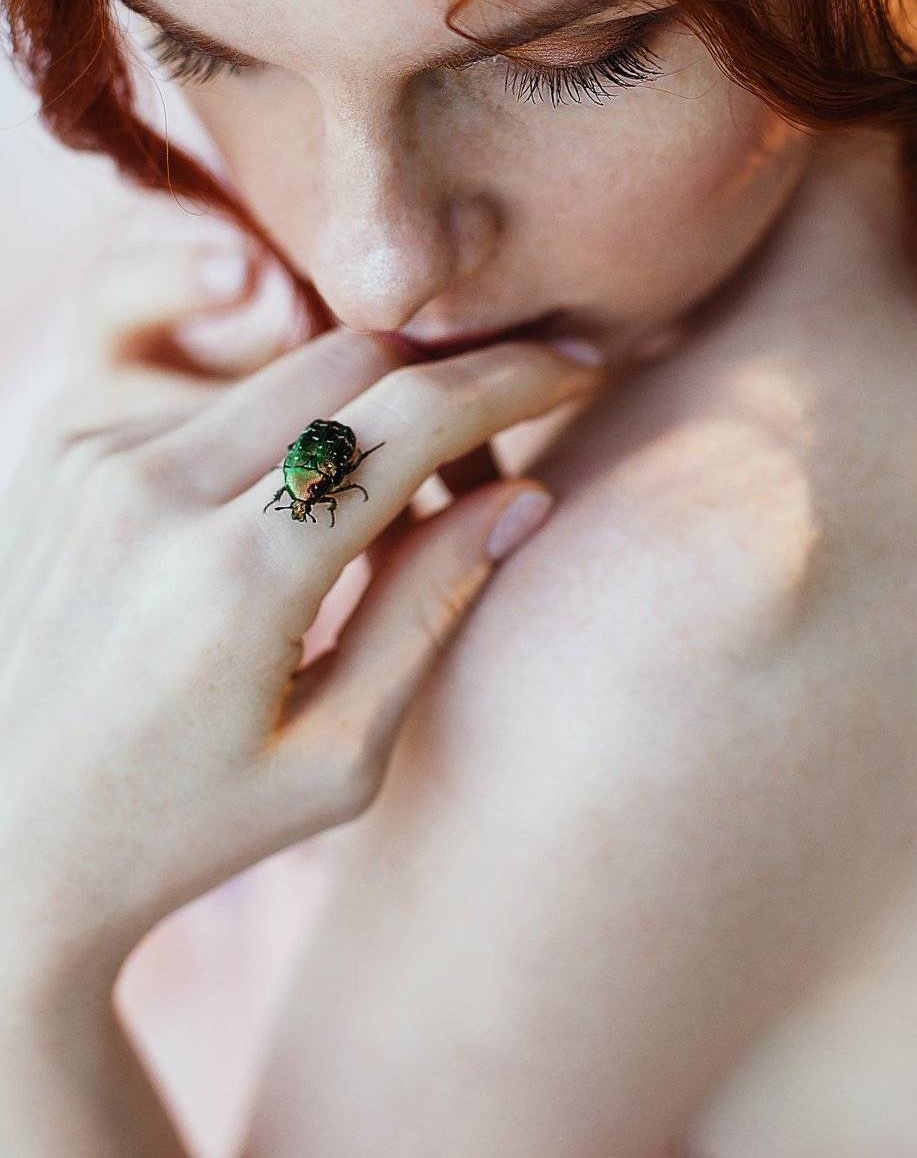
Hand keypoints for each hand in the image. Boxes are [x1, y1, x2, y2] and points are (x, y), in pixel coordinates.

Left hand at [0, 239, 604, 996]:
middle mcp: (154, 490)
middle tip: (503, 424)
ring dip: (367, 400)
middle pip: (350, 356)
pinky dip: (287, 419)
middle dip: (446, 369)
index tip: (573, 368)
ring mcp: (96, 458)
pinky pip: (214, 388)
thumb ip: (430, 610)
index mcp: (234, 579)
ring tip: (398, 491)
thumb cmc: (184, 826)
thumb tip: (525, 496)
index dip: (510, 380)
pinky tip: (304, 499)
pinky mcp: (64, 448)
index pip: (407, 421)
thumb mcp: (335, 759)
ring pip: (284, 361)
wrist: (6, 846)